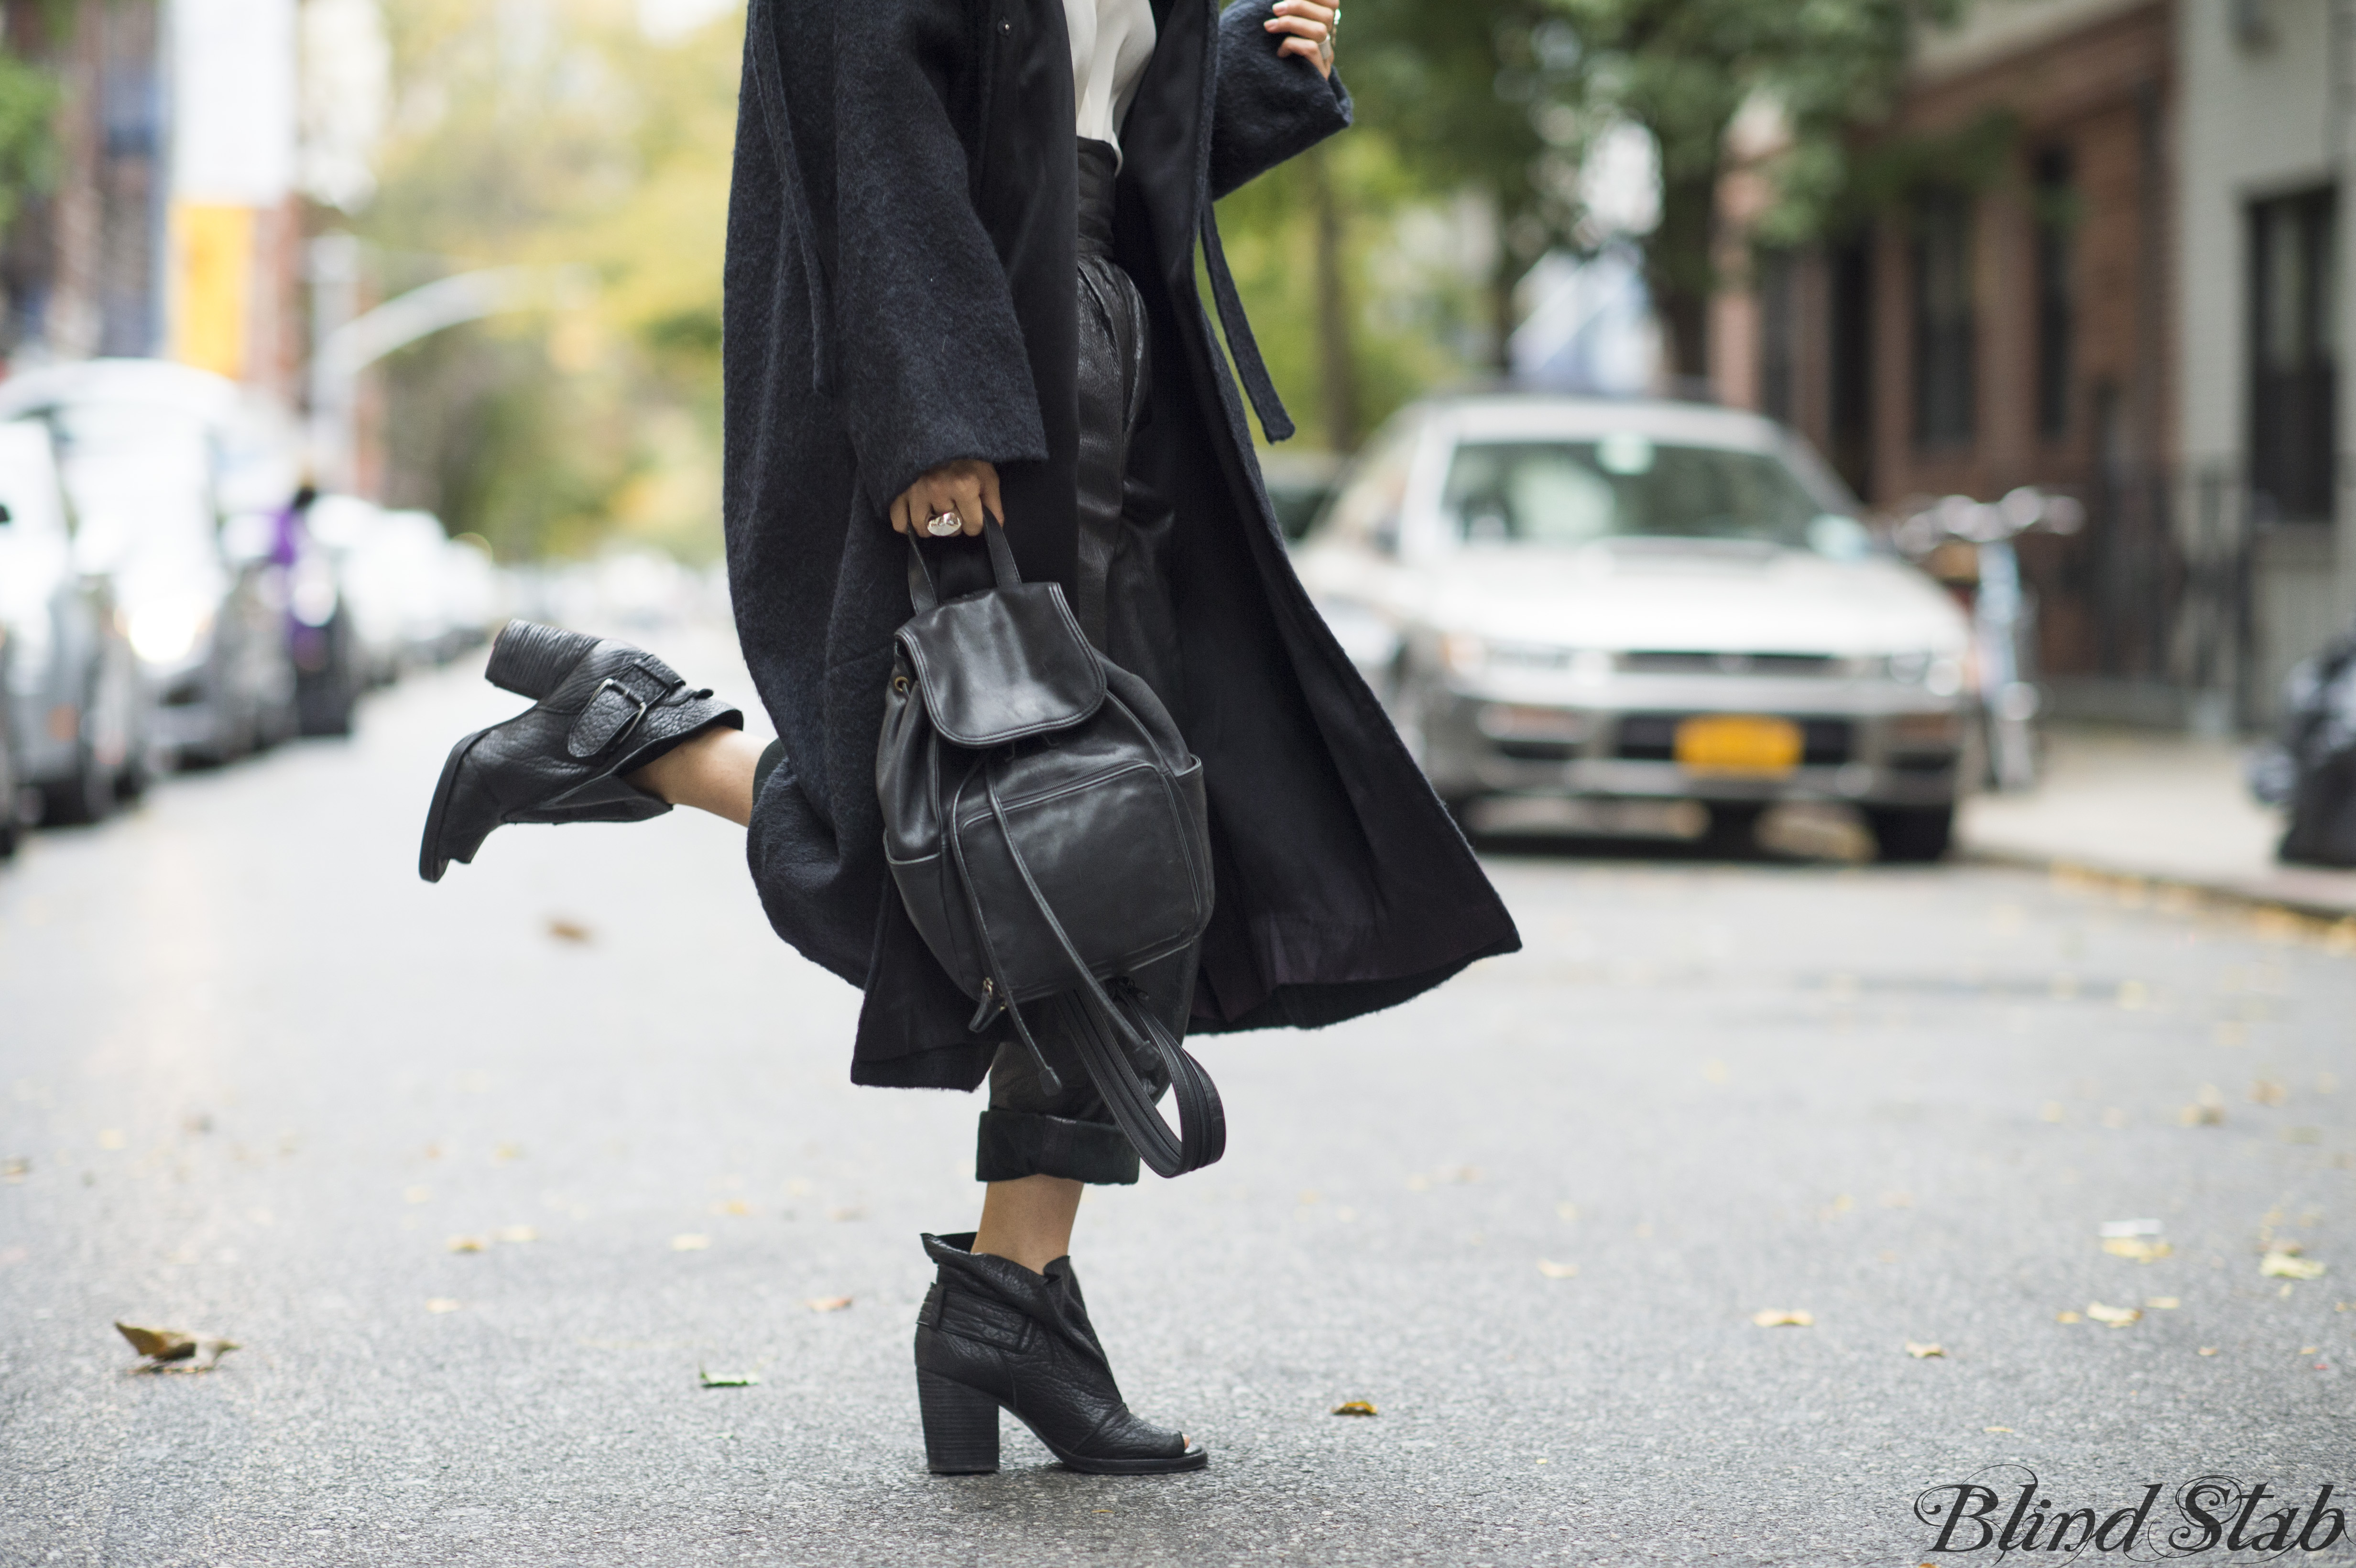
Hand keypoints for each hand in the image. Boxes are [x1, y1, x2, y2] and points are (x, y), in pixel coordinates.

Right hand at [889, 458, 1003, 536]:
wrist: (936, 430)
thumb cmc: (965, 455)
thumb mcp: (986, 474)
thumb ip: (993, 502)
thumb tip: (995, 526)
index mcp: (963, 485)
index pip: (973, 526)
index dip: (976, 522)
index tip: (973, 511)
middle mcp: (938, 489)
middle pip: (950, 529)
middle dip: (956, 522)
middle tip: (955, 506)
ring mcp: (915, 491)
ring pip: (925, 529)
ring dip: (932, 526)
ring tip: (937, 511)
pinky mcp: (898, 491)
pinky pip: (899, 522)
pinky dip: (907, 523)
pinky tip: (917, 513)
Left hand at [1265, 0, 1335, 77]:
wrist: (1280, 105)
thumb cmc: (1274, 65)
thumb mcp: (1282, 36)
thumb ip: (1288, 19)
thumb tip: (1278, 4)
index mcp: (1324, 28)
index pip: (1332, 4)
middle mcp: (1329, 43)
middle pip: (1326, 15)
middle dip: (1299, 6)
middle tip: (1274, 9)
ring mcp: (1326, 59)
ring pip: (1320, 30)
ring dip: (1291, 23)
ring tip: (1269, 27)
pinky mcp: (1319, 75)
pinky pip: (1311, 49)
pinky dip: (1291, 45)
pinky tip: (1279, 53)